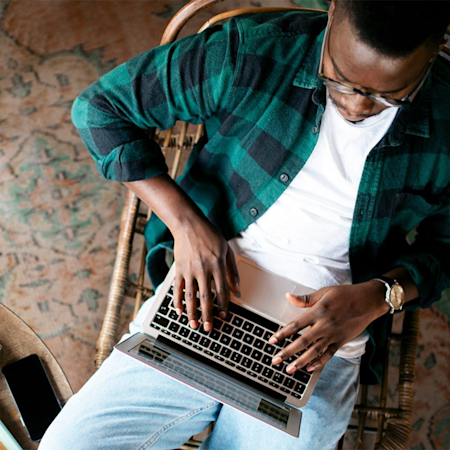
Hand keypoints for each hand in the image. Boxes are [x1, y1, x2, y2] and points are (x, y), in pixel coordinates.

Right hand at [172, 218, 239, 331]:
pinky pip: (178, 288)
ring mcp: (189, 270)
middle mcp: (203, 269)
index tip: (224, 316)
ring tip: (194, 325)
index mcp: (217, 264)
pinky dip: (178, 301)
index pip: (222, 290)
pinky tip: (180, 311)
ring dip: (192, 312)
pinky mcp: (179, 269)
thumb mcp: (226, 250)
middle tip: (209, 328)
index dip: (223, 305)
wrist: (188, 224)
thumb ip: (232, 271)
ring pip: (191, 296)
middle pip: (206, 297)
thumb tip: (238, 290)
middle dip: (207, 315)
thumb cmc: (210, 235)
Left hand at [270, 281, 387, 372]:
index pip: (295, 325)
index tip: (272, 341)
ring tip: (289, 370)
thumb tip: (288, 296)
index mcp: (318, 312)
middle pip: (302, 342)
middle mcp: (324, 326)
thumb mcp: (324, 292)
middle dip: (287, 353)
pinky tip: (310, 369)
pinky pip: (328, 354)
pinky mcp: (341, 341)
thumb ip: (305, 299)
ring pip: (314, 352)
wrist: (368, 301)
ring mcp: (333, 335)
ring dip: (301, 362)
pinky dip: (319, 362)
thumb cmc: (345, 294)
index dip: (282, 334)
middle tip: (275, 360)